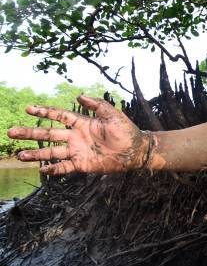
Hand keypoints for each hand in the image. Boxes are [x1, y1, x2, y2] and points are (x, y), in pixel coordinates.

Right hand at [7, 96, 149, 174]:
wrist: (136, 151)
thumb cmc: (126, 131)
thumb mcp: (113, 115)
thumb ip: (97, 105)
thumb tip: (79, 95)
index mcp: (82, 123)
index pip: (59, 116)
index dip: (44, 112)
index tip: (28, 109)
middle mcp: (76, 137)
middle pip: (49, 134)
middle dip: (30, 133)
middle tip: (11, 132)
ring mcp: (78, 151)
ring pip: (52, 152)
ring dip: (36, 153)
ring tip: (20, 154)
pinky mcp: (82, 165)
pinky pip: (64, 167)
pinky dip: (53, 169)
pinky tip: (41, 169)